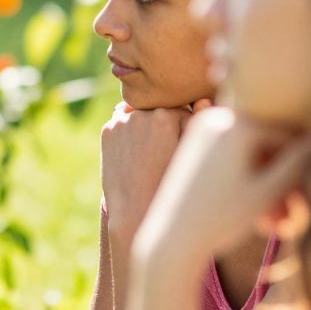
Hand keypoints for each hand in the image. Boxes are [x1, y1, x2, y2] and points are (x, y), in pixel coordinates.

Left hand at [100, 100, 210, 236]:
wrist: (137, 210)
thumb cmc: (173, 184)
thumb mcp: (190, 154)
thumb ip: (197, 124)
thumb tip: (203, 100)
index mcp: (167, 115)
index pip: (182, 110)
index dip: (185, 130)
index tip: (181, 150)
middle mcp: (141, 114)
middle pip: (160, 109)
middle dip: (165, 125)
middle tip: (165, 152)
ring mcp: (120, 121)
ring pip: (140, 114)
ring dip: (146, 126)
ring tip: (151, 154)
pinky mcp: (107, 131)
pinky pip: (123, 123)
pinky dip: (130, 134)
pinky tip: (136, 155)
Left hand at [136, 106, 310, 265]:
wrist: (171, 238)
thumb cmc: (221, 219)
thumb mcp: (268, 191)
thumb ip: (298, 162)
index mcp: (237, 122)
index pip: (291, 141)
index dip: (300, 175)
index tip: (301, 207)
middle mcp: (217, 115)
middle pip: (269, 146)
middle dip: (284, 183)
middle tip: (287, 223)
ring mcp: (202, 128)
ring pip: (253, 155)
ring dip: (268, 187)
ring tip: (274, 226)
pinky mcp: (195, 144)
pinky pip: (234, 158)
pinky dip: (247, 182)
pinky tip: (256, 217)